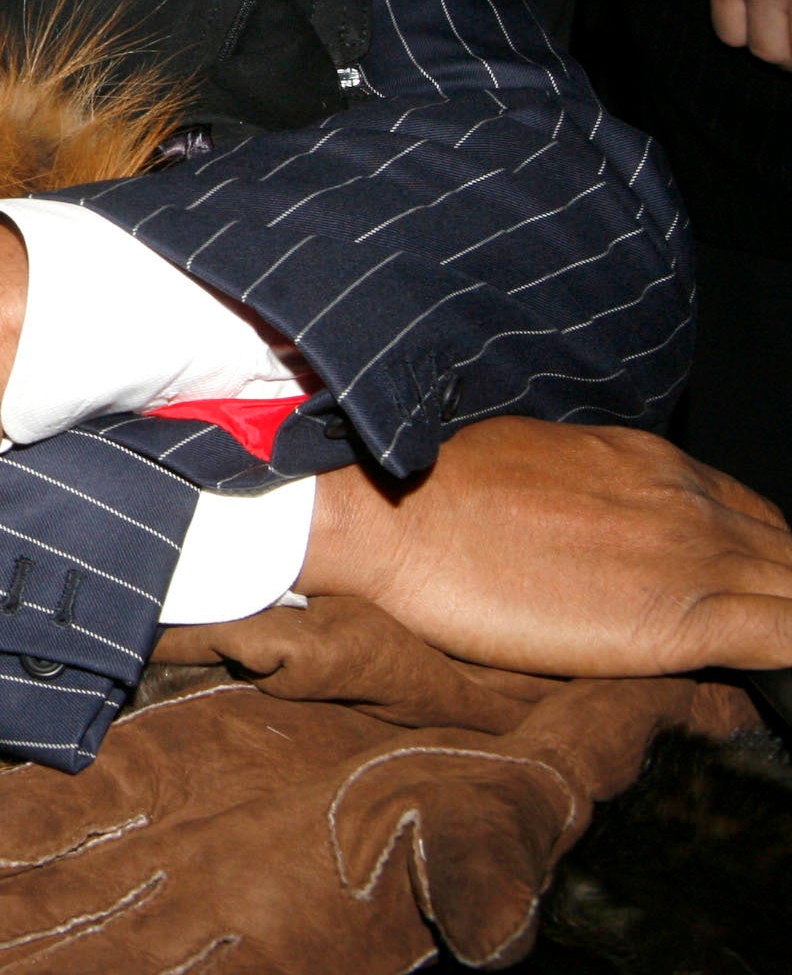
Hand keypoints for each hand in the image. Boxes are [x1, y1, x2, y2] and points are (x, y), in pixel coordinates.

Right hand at [299, 416, 791, 678]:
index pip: (749, 516)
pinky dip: (791, 657)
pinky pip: (789, 640)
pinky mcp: (682, 620)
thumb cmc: (437, 491)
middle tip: (752, 630)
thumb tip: (604, 528)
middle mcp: (688, 499)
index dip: (755, 559)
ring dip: (787, 620)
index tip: (737, 593)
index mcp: (654, 461)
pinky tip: (772, 684)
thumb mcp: (537, 464)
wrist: (395, 516)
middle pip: (788, 555)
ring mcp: (693, 557)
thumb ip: (597, 493)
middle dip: (783, 590)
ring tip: (759, 651)